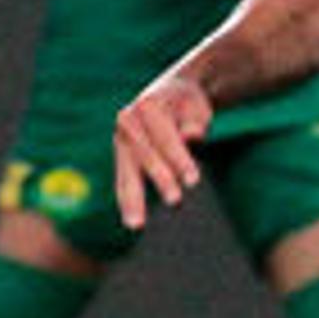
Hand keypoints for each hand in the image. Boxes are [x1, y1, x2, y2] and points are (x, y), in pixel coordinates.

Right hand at [112, 72, 216, 225]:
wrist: (171, 92)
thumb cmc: (189, 105)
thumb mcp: (198, 109)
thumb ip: (195, 123)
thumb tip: (191, 135)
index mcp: (148, 105)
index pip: (167, 138)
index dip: (180, 160)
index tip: (193, 181)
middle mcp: (128, 120)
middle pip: (145, 155)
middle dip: (160, 179)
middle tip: (176, 201)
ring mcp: (121, 137)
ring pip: (128, 171)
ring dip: (133, 199)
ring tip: (136, 225)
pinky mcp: (120, 153)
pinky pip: (123, 178)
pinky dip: (126, 198)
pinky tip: (130, 218)